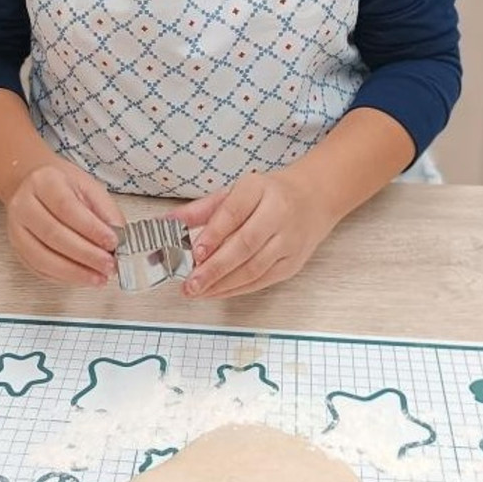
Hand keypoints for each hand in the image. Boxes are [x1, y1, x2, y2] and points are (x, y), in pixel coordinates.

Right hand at [6, 158, 123, 286]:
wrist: (31, 185)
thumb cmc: (62, 186)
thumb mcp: (88, 186)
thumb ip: (105, 210)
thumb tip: (120, 237)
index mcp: (44, 182)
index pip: (66, 207)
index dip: (91, 228)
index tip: (112, 242)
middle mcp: (24, 205)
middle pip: (54, 235)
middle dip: (86, 254)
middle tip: (109, 265)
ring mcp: (16, 229)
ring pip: (43, 257)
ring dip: (75, 272)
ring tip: (99, 277)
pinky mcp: (17, 249)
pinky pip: (39, 269)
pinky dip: (64, 278)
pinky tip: (83, 278)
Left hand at [167, 167, 338, 298]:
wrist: (313, 198)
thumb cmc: (268, 194)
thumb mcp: (235, 191)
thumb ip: (201, 209)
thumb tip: (169, 222)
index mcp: (259, 189)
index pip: (234, 212)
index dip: (214, 234)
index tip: (195, 252)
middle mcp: (278, 214)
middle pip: (245, 244)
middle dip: (215, 268)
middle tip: (191, 283)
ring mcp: (288, 241)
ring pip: (255, 267)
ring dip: (223, 283)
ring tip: (198, 291)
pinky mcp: (292, 263)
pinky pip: (262, 280)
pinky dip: (237, 289)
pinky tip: (216, 292)